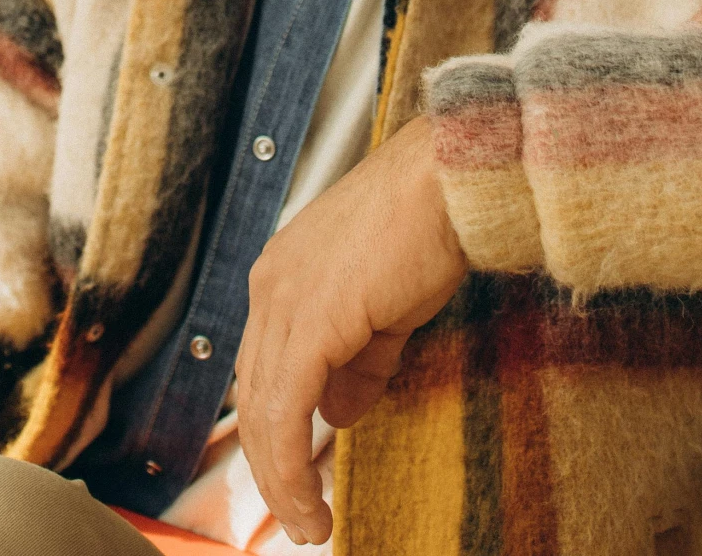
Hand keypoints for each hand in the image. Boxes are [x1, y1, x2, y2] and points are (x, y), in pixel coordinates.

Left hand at [236, 113, 467, 544]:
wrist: (449, 179)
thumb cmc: (429, 223)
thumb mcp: (385, 306)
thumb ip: (357, 360)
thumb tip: (337, 413)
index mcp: (283, 274)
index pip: (263, 367)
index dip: (275, 428)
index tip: (296, 475)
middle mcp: (270, 285)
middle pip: (253, 394)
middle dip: (272, 464)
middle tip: (299, 514)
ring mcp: (283, 300)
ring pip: (263, 412)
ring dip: (282, 479)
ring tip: (309, 524)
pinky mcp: (308, 322)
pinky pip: (286, 413)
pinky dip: (292, 468)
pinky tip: (311, 502)